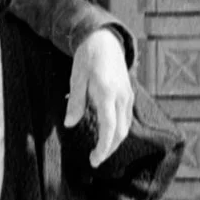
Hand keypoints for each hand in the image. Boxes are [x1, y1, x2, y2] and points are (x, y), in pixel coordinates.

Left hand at [67, 28, 133, 164]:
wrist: (105, 40)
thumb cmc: (88, 57)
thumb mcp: (76, 78)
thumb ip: (75, 102)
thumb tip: (70, 124)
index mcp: (106, 93)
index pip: (109, 128)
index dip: (103, 147)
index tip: (95, 160)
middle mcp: (121, 96)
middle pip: (120, 132)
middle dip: (109, 149)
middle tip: (95, 160)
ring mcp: (128, 95)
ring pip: (126, 126)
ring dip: (114, 141)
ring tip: (100, 150)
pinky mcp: (128, 94)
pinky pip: (126, 118)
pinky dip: (118, 130)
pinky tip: (108, 134)